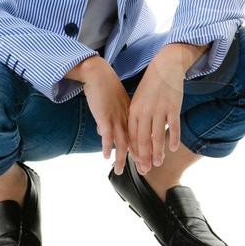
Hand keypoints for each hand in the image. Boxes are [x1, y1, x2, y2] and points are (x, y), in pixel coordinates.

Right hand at [81, 60, 132, 174]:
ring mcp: (116, 118)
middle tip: (143, 172)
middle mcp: (126, 118)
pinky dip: (107, 146)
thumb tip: (103, 131)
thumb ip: (109, 118)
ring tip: (119, 171)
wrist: (99, 74)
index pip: (139, 136)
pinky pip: (108, 135)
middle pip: (134, 142)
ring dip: (121, 158)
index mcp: (131, 115)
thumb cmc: (104, 87)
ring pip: (122, 141)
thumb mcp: (112, 104)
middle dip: (139, 158)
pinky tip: (106, 157)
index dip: (143, 150)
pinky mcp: (105, 116)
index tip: (145, 162)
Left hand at [128, 55, 184, 172]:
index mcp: (134, 110)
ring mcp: (159, 109)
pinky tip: (173, 148)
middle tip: (145, 170)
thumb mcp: (138, 101)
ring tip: (157, 163)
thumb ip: (136, 119)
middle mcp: (145, 111)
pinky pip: (173, 126)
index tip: (136, 164)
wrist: (165, 67)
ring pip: (157, 135)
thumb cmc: (151, 87)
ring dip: (157, 152)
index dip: (134, 152)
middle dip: (143, 157)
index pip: (132, 136)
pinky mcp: (172, 106)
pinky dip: (173, 138)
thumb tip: (133, 137)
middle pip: (143, 139)